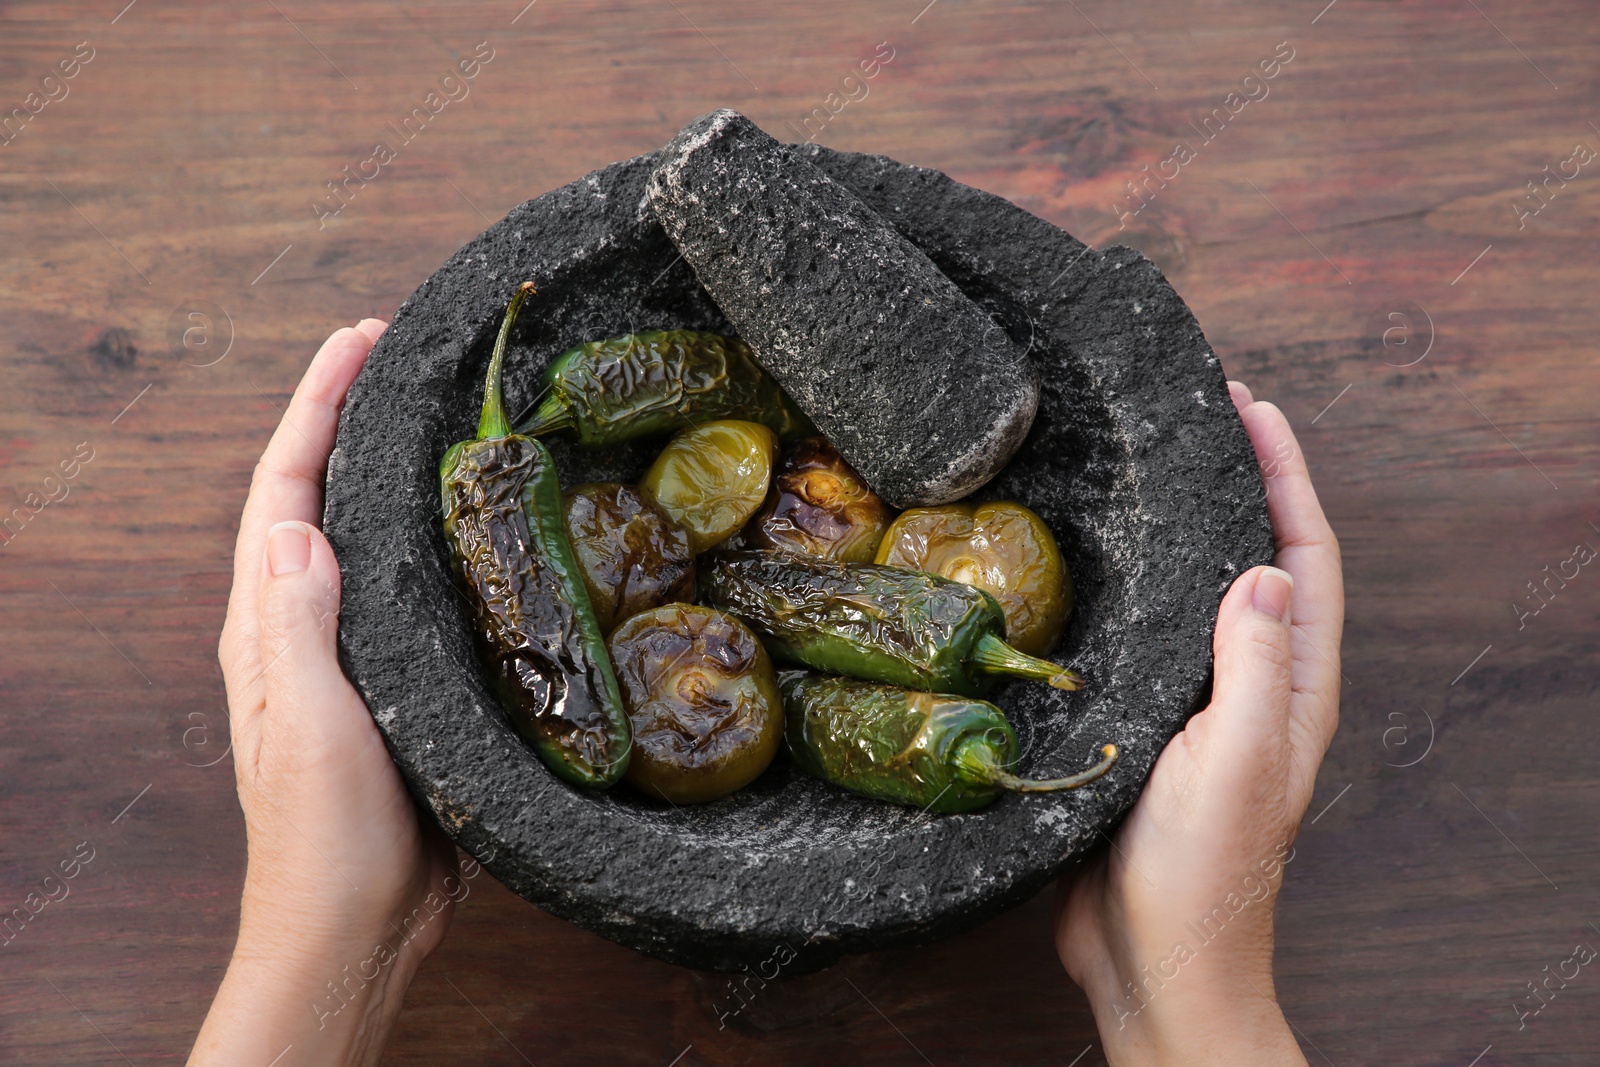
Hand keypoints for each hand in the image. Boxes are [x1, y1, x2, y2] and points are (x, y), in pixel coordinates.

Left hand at [193, 321, 461, 1066]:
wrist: (359, 918)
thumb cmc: (325, 832)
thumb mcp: (310, 722)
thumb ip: (298, 625)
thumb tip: (295, 522)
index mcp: (268, 627)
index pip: (282, 492)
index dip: (314, 409)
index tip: (357, 343)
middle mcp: (301, 627)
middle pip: (314, 497)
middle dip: (344, 416)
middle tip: (396, 353)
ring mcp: (349, 652)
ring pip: (363, 537)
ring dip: (385, 467)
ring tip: (431, 412)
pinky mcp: (398, 682)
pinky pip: (408, 587)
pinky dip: (427, 537)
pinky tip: (471, 526)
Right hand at [1055, 382, 1342, 1064]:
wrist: (1154, 962)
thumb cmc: (1203, 874)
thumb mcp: (1235, 761)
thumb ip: (1251, 665)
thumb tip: (1261, 567)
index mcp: (1292, 688)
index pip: (1302, 557)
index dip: (1284, 477)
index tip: (1251, 409)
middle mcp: (1254, 688)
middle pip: (1259, 562)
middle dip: (1242, 483)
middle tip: (1200, 415)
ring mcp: (1202, 710)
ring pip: (1201, 596)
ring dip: (1188, 529)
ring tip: (1150, 470)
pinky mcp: (1148, 731)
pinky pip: (1148, 640)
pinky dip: (1134, 589)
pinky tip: (1095, 570)